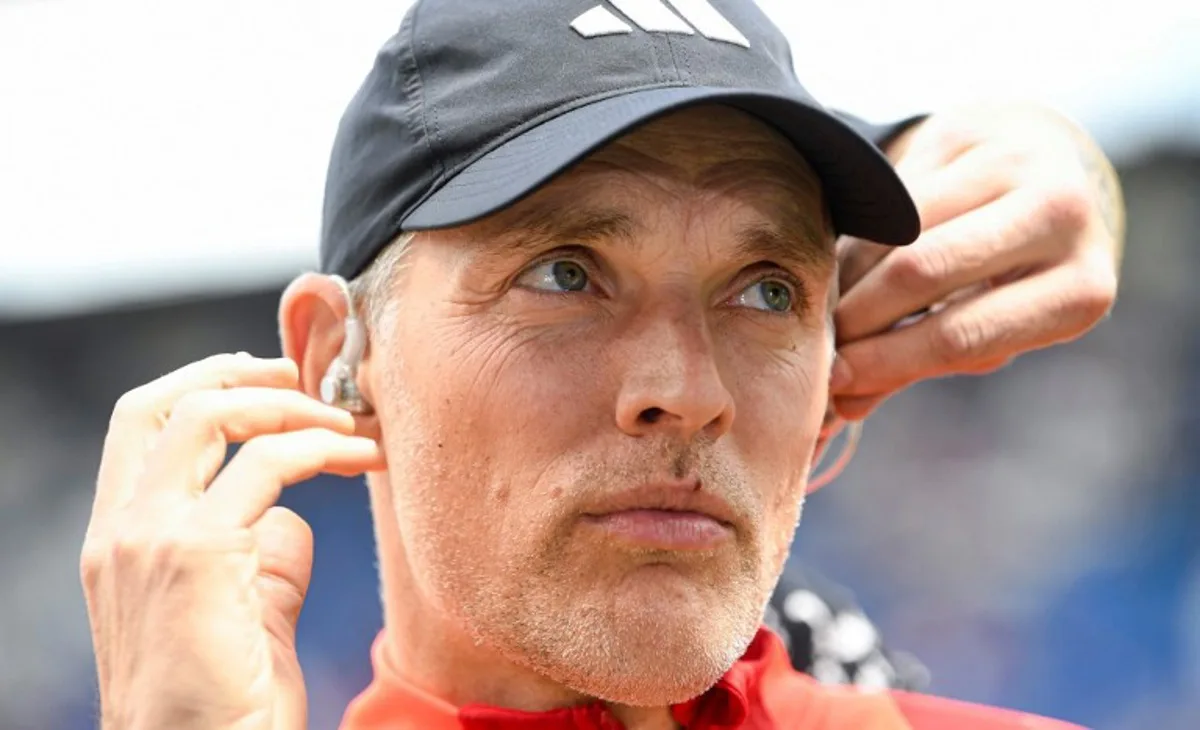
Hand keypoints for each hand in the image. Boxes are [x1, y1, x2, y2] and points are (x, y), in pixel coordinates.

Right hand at [80, 353, 382, 729]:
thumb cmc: (226, 709)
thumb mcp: (240, 617)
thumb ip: (259, 561)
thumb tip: (292, 518)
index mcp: (118, 543)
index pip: (141, 427)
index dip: (202, 384)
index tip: (265, 378)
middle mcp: (120, 533)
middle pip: (165, 404)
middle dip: (241, 374)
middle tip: (309, 379)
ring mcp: (148, 540)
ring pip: (209, 416)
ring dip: (290, 406)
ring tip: (350, 424)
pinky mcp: (195, 556)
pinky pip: (265, 465)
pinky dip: (319, 447)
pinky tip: (361, 460)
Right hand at [828, 103, 1123, 421]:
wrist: (1044, 178)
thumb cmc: (1010, 279)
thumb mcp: (989, 328)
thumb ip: (922, 363)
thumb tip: (844, 403)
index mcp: (1080, 288)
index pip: (963, 334)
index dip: (889, 360)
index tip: (838, 381)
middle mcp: (1061, 216)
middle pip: (923, 273)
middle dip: (857, 315)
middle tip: (819, 344)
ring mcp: (1014, 164)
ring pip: (897, 231)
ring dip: (846, 277)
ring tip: (824, 309)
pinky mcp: (966, 132)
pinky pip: (888, 194)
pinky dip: (856, 236)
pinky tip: (839, 264)